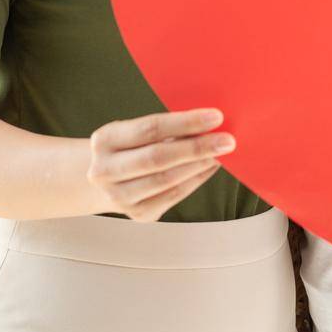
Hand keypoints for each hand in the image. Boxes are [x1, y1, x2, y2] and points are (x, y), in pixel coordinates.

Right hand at [86, 108, 234, 220]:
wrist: (106, 181)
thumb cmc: (130, 147)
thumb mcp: (136, 132)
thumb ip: (166, 128)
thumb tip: (209, 123)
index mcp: (104, 140)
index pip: (149, 128)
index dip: (185, 122)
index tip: (215, 117)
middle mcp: (105, 171)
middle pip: (157, 158)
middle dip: (197, 147)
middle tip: (227, 140)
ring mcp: (119, 197)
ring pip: (167, 180)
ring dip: (199, 165)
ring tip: (221, 153)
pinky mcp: (138, 214)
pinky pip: (174, 196)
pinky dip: (196, 179)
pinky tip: (210, 167)